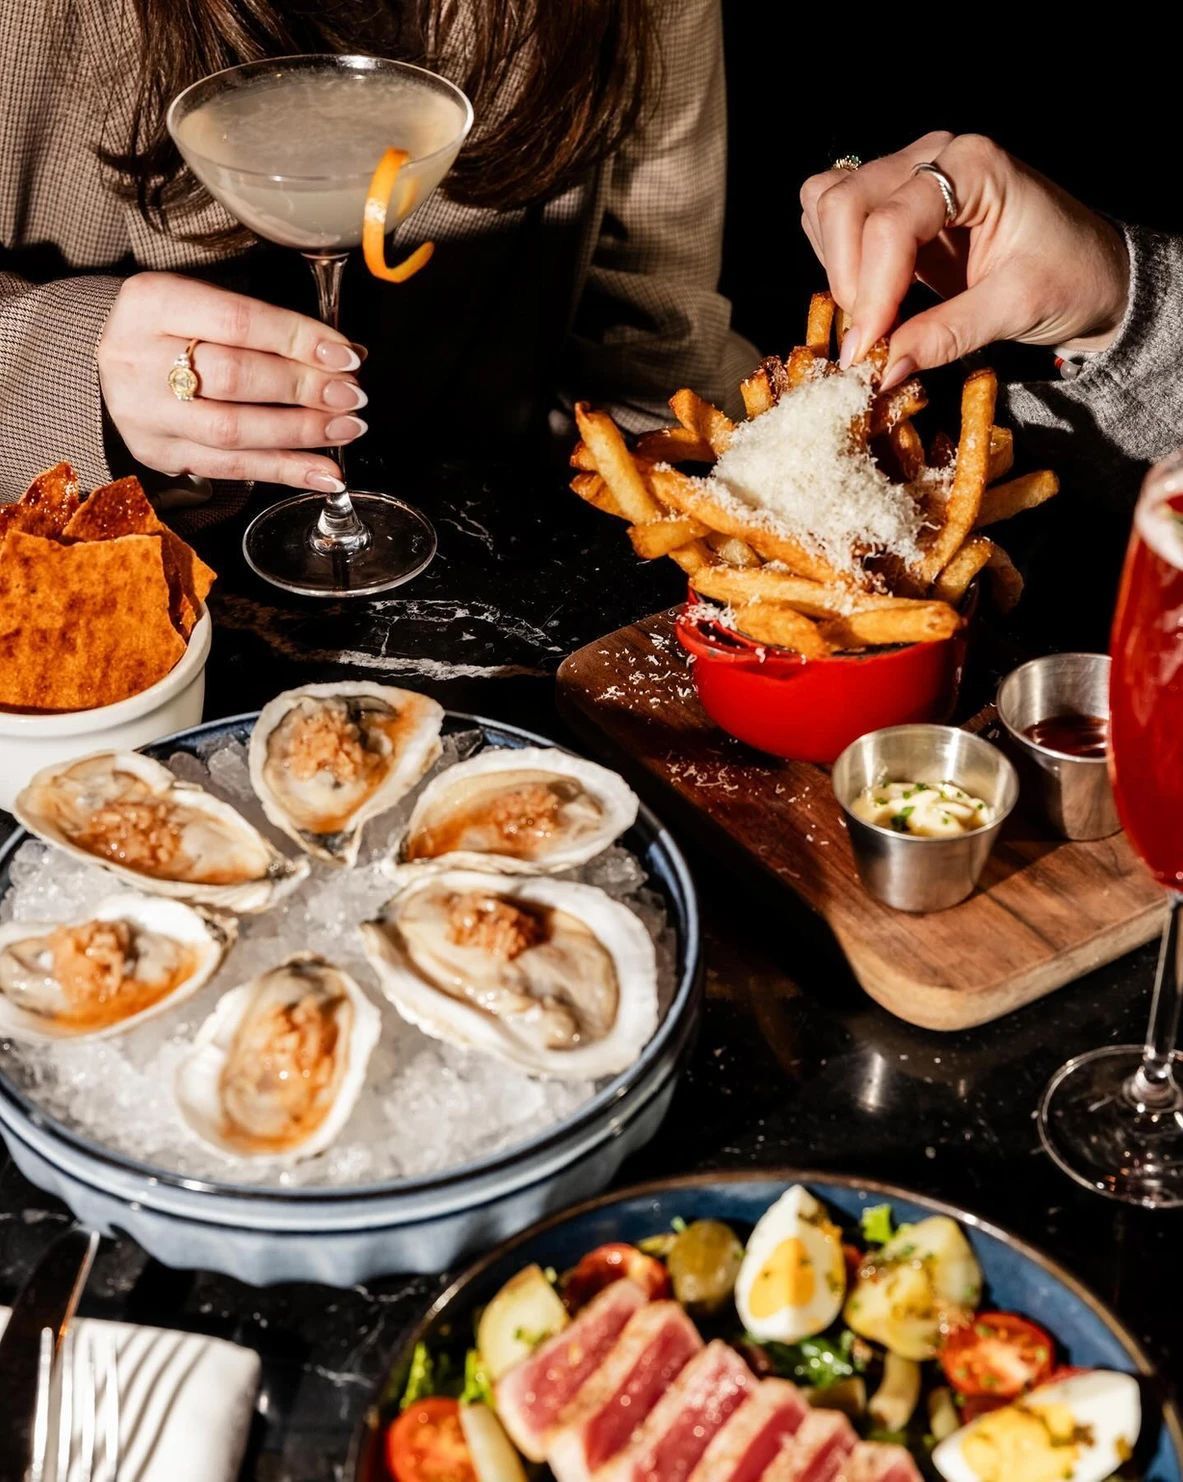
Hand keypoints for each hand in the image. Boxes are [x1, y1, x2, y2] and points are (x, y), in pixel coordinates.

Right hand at [97, 272, 369, 490]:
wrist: (113, 362)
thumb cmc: (175, 327)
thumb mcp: (206, 302)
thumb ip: (268, 325)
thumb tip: (345, 355)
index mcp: (151, 303)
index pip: (237, 321)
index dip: (298, 339)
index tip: (345, 355)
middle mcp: (138, 357)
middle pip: (234, 377)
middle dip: (303, 388)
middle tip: (351, 395)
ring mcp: (145, 412)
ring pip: (232, 430)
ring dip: (300, 433)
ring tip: (346, 429)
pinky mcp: (157, 453)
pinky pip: (231, 469)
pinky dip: (285, 471)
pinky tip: (325, 474)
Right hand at [799, 132, 1129, 387]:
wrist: (1092, 270)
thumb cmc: (1070, 278)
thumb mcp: (1016, 310)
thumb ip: (945, 336)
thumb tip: (881, 371)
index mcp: (973, 166)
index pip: (890, 223)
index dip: (871, 291)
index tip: (869, 351)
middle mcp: (934, 156)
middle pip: (842, 202)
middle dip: (847, 278)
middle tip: (872, 337)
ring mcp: (910, 173)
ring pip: (827, 203)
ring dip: (836, 267)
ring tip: (875, 314)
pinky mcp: (895, 200)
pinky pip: (834, 218)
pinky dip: (837, 261)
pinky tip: (870, 295)